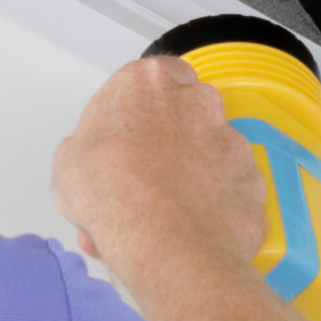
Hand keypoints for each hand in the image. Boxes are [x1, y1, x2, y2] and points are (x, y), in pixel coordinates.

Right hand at [52, 55, 265, 281]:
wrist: (164, 245)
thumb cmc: (110, 194)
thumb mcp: (68, 162)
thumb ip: (93, 144)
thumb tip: (103, 158)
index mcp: (148, 81)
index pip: (154, 76)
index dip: (142, 109)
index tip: (130, 135)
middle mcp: (197, 100)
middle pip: (185, 113)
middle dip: (168, 142)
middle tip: (143, 179)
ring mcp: (231, 139)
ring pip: (210, 152)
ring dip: (192, 176)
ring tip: (164, 216)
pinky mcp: (252, 178)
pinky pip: (230, 188)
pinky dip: (214, 205)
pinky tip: (191, 229)